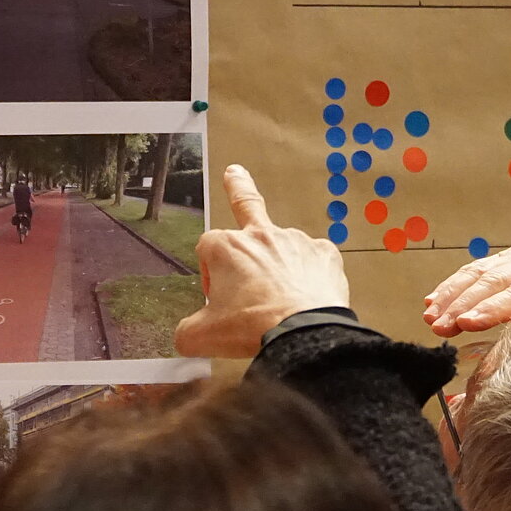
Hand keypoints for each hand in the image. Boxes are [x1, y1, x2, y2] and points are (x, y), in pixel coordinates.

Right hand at [174, 166, 350, 358]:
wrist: (302, 334)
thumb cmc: (254, 328)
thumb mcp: (203, 335)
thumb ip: (188, 331)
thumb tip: (186, 336)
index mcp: (226, 248)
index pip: (207, 248)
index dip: (208, 273)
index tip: (216, 296)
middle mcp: (260, 237)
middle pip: (245, 204)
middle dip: (237, 186)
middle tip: (234, 174)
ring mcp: (295, 242)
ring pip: (281, 245)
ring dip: (278, 260)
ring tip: (281, 286)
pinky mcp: (323, 255)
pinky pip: (314, 260)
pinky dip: (310, 274)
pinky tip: (307, 293)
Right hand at [422, 228, 510, 335]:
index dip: (496, 307)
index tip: (469, 322)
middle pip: (500, 281)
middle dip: (465, 302)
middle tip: (439, 325)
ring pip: (486, 270)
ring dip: (454, 292)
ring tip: (430, 315)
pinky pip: (483, 265)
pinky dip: (456, 282)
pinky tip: (435, 298)